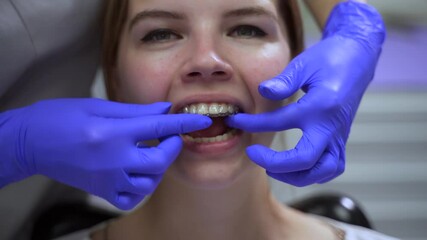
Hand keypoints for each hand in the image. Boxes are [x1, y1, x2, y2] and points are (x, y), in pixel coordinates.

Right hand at [0, 98, 210, 209]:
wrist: (31, 142)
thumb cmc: (61, 117)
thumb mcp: (99, 107)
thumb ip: (136, 111)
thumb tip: (165, 110)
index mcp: (112, 133)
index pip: (158, 128)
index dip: (184, 124)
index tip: (202, 120)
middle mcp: (113, 159)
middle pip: (159, 161)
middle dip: (174, 147)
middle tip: (173, 137)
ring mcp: (107, 179)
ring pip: (149, 182)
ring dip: (160, 167)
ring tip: (154, 153)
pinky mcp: (101, 191)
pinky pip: (132, 198)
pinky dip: (143, 187)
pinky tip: (140, 173)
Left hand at [227, 1, 384, 185]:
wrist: (358, 57)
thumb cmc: (329, 58)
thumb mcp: (304, 63)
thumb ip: (284, 81)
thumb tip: (262, 90)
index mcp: (320, 105)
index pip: (280, 122)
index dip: (253, 124)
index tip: (236, 121)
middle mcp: (331, 126)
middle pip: (304, 159)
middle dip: (275, 163)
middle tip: (253, 154)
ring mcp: (339, 135)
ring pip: (322, 171)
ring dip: (296, 176)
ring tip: (273, 168)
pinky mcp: (342, 139)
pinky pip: (332, 167)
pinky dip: (314, 174)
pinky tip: (296, 169)